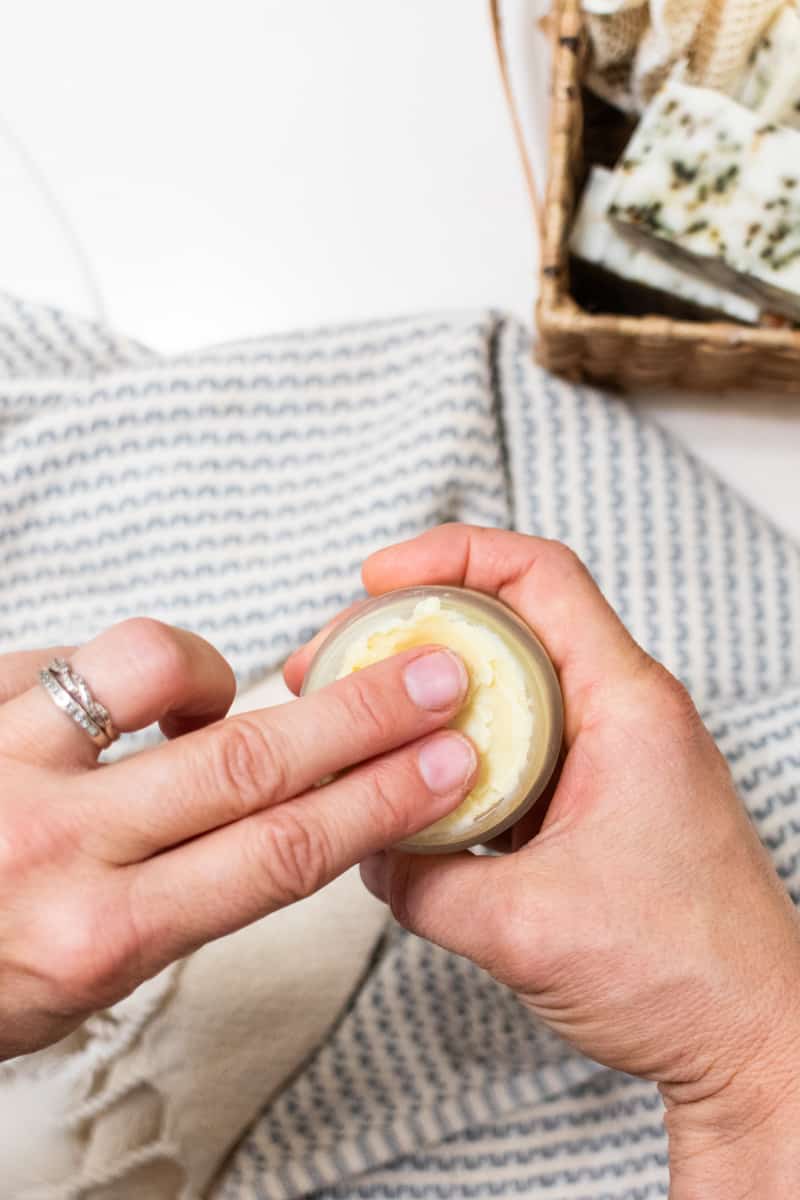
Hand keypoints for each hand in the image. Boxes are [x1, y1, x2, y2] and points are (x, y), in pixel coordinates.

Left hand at [0, 619, 475, 1058]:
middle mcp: (55, 846)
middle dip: (362, 715)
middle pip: (250, 760)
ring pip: (146, 670)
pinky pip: (61, 659)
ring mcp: (1, 762)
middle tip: (432, 677)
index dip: (381, 799)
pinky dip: (106, 679)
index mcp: (97, 938)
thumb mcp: (70, 989)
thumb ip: (163, 905)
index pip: (279, 856)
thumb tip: (242, 822)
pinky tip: (101, 710)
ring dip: (208, 671)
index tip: (445, 764)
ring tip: (215, 692)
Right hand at [288, 525, 799, 1197]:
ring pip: (507, 687)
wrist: (750, 1042)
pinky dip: (456, 750)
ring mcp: (610, 758)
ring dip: (431, 694)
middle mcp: (623, 715)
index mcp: (627, 707)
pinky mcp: (595, 801)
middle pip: (509, 624)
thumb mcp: (523, 926)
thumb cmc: (684, 975)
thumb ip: (422, 881)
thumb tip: (366, 849)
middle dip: (415, 628)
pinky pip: (514, 747)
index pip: (539, 577)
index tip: (376, 576)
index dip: (451, 556)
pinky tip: (407, 781)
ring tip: (358, 715)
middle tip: (339, 656)